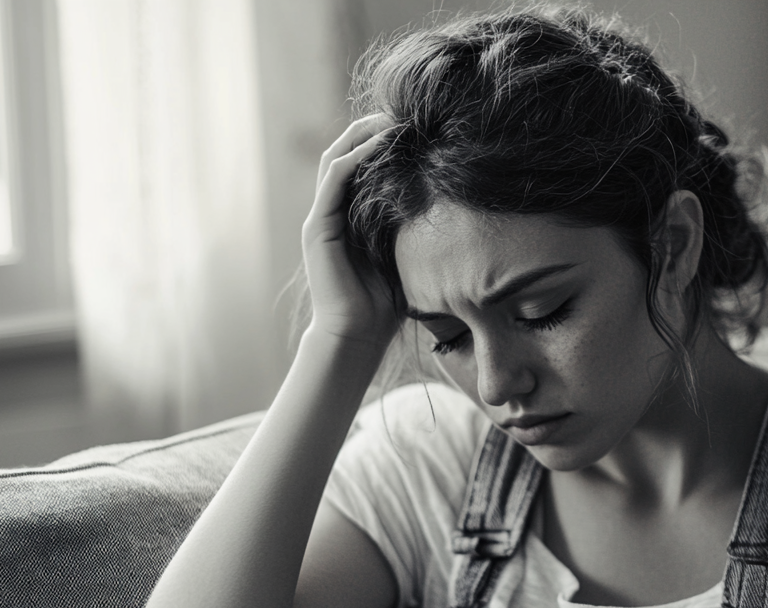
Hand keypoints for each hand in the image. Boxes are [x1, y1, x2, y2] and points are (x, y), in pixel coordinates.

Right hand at [301, 115, 403, 347]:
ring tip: (391, 120)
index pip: (360, 163)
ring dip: (362, 135)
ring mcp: (321, 217)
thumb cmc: (385, 303)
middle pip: (345, 152)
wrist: (358, 335)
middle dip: (371, 128)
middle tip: (402, 113)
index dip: (381, 140)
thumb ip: (412, 227)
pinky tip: (379, 146)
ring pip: (336, 158)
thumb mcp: (406, 253)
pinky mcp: (317, 227)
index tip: (412, 125)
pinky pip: (334, 180)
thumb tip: (450, 203)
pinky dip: (355, 158)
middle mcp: (331, 210)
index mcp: (349, 215)